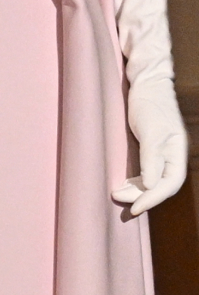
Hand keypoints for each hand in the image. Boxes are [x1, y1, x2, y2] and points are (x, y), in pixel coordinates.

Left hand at [114, 76, 187, 215]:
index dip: (153, 198)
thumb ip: (151, 158)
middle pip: (160, 185)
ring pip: (152, 180)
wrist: (146, 85)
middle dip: (141, 195)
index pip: (169, 184)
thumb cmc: (150, 105)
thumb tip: (152, 185)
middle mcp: (172, 156)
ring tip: (116, 194)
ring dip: (136, 189)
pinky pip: (145, 172)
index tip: (136, 208)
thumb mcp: (150, 132)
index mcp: (177, 153)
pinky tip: (123, 184)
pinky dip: (135, 180)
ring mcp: (161, 153)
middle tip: (118, 199)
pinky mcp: (150, 149)